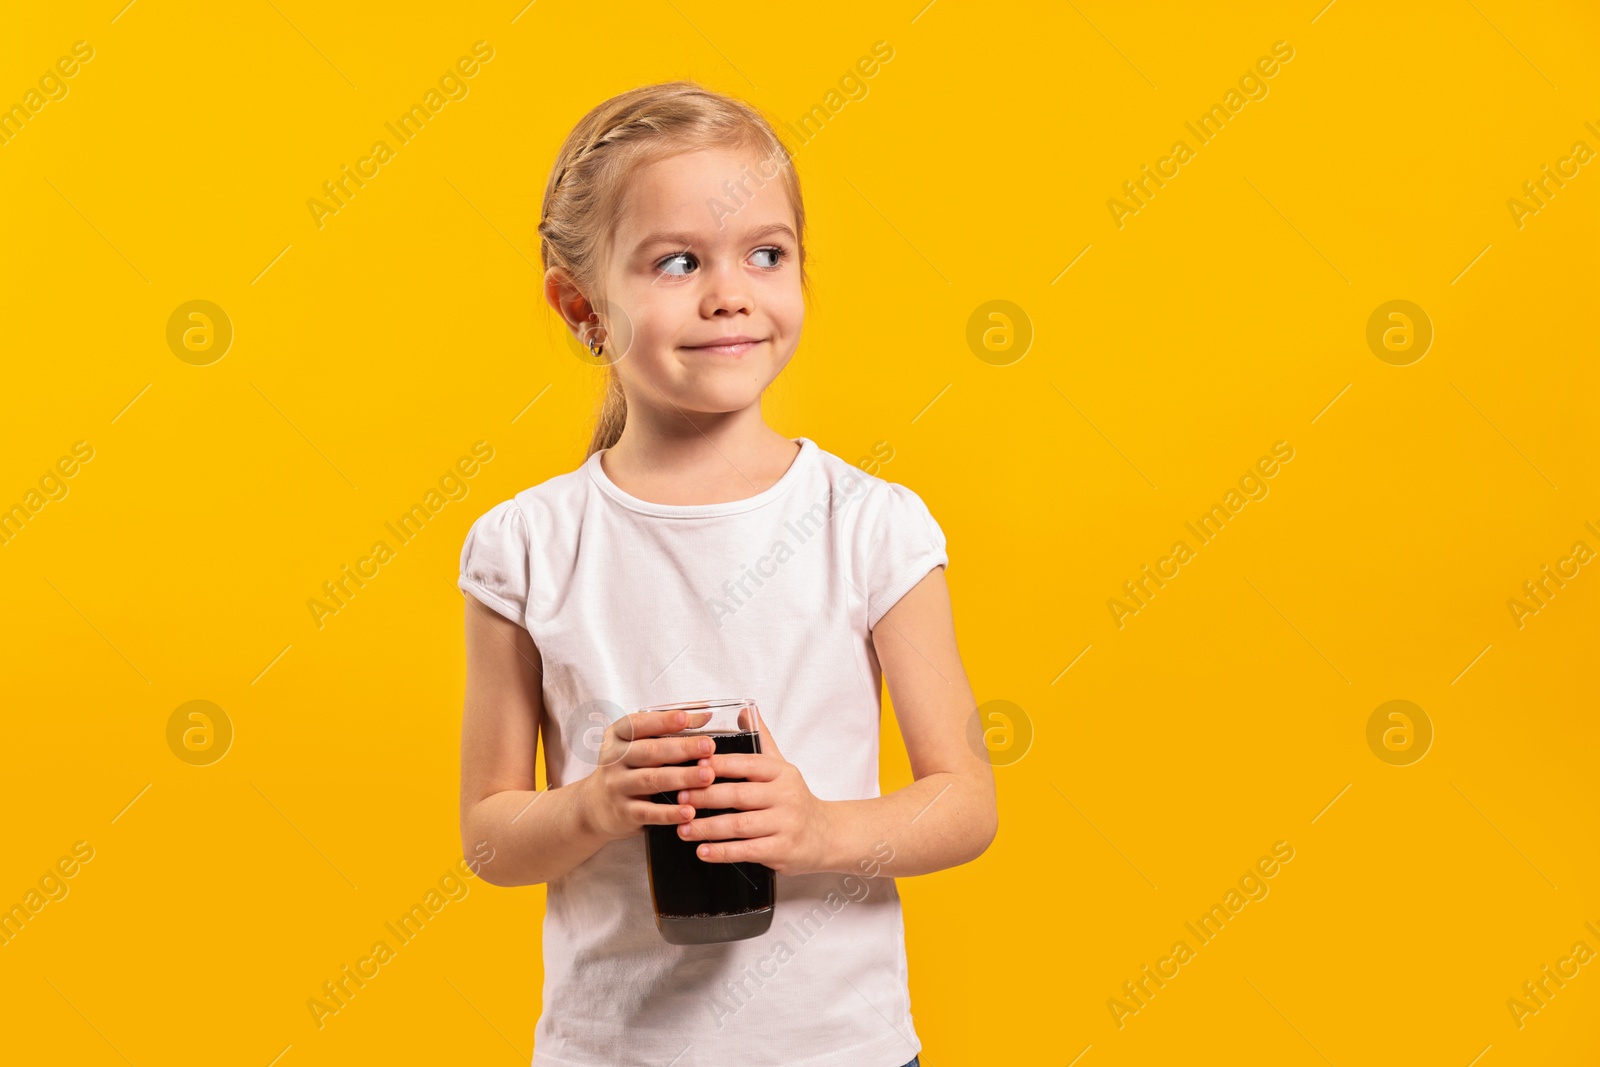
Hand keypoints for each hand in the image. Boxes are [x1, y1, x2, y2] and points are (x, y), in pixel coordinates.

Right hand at [579, 708, 716, 842]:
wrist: (595, 806)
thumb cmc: (626, 768)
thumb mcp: (637, 744)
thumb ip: (669, 729)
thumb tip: (706, 716)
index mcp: (617, 737)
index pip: (637, 724)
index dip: (661, 721)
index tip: (685, 718)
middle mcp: (614, 760)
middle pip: (649, 752)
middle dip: (682, 748)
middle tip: (708, 747)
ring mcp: (617, 786)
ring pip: (651, 780)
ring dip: (682, 777)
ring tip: (707, 775)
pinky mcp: (624, 812)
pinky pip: (649, 812)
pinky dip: (670, 813)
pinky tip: (689, 812)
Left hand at [674, 706, 833, 875]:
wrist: (827, 835)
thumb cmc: (795, 800)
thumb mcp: (782, 767)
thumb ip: (761, 740)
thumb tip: (743, 710)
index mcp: (781, 772)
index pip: (747, 764)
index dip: (719, 764)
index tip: (693, 764)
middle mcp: (785, 796)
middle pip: (739, 795)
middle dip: (705, 796)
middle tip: (680, 798)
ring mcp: (785, 825)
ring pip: (740, 825)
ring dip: (708, 828)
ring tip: (683, 829)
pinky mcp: (782, 850)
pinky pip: (747, 851)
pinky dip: (722, 852)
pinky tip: (702, 851)